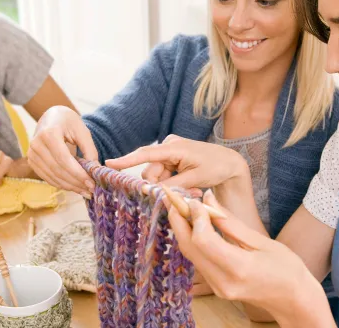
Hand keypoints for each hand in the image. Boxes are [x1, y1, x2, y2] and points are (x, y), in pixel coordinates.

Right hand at [28, 106, 97, 197]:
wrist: (52, 117)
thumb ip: (90, 150)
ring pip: (52, 177)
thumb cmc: (69, 122)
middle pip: (58, 170)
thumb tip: (95, 172)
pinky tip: (74, 187)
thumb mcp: (82, 131)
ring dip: (70, 186)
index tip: (92, 183)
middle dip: (76, 183)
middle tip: (91, 190)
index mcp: (49, 133)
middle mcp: (36, 144)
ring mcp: (32, 154)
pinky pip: (47, 177)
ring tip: (85, 191)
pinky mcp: (32, 162)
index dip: (78, 174)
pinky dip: (61, 184)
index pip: (63, 159)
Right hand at [106, 135, 248, 190]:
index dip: (126, 160)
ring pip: (156, 176)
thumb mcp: (195, 177)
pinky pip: (162, 175)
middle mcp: (168, 147)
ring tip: (190, 188)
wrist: (228, 163)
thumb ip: (172, 184)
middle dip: (159, 185)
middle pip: (150, 171)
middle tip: (181, 191)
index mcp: (173, 147)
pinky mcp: (171, 160)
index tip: (109, 164)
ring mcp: (169, 153)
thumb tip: (153, 191)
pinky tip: (187, 184)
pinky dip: (171, 183)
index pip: (145, 154)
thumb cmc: (215, 166)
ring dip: (167, 185)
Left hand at [167, 191, 331, 326]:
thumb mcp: (261, 240)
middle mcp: (223, 281)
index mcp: (239, 268)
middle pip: (188, 246)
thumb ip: (230, 221)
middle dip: (178, 219)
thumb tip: (207, 198)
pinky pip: (195, 259)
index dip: (194, 216)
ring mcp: (217, 287)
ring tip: (182, 206)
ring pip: (188, 253)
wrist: (292, 299)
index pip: (202, 239)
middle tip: (176, 197)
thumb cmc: (286, 267)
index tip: (194, 199)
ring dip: (181, 228)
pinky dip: (190, 239)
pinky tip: (192, 223)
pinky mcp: (214, 286)